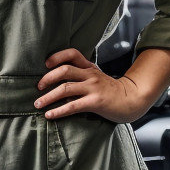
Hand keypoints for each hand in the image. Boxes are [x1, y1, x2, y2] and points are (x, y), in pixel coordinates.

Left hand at [34, 48, 152, 123]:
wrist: (131, 100)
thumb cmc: (110, 90)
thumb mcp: (96, 77)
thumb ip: (80, 76)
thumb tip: (58, 83)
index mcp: (90, 67)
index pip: (72, 53)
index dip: (57, 56)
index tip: (46, 64)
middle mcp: (90, 75)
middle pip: (64, 70)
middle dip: (47, 78)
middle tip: (37, 87)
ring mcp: (93, 88)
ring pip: (65, 89)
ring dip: (48, 97)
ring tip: (37, 104)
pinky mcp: (95, 102)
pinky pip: (72, 106)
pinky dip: (58, 111)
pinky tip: (50, 115)